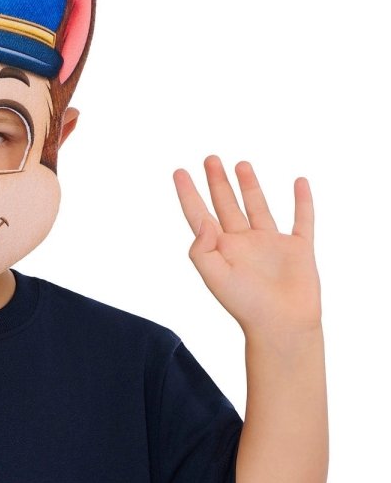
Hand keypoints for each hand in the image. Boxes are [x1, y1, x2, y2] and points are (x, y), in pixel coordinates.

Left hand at [173, 155, 320, 337]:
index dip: (188, 194)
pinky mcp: (298, 248)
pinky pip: (301, 218)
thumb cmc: (246, 305)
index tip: (179, 172)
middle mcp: (243, 244)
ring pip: (257, 206)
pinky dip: (302, 200)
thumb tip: (203, 220)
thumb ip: (201, 248)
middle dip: (217, 182)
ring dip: (249, 185)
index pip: (200, 215)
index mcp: (221, 250)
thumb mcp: (213, 276)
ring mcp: (271, 244)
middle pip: (226, 205)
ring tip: (240, 164)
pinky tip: (299, 182)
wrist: (281, 324)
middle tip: (209, 158)